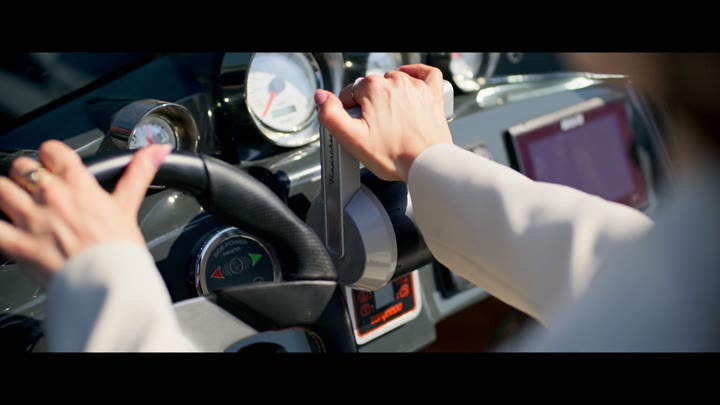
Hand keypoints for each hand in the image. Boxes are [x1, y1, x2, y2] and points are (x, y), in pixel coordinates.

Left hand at [0, 141, 171, 285]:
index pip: (52, 150)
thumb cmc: (120, 249)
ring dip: (4, 196)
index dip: (51, 157)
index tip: (54, 167)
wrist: (110, 281)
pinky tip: (5, 228)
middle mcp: (51, 195)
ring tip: (13, 207)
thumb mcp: (129, 206)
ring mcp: (32, 219)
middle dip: (24, 177)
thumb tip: (157, 150)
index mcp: (78, 184)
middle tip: (34, 192)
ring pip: (0, 189)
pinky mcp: (18, 244)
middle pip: (21, 167)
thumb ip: (139, 173)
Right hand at [314, 64, 452, 182]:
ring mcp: (415, 87)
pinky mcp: (432, 94)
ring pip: (394, 83)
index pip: (350, 93)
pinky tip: (410, 83)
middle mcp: (395, 82)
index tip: (358, 127)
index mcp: (373, 89)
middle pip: (371, 88)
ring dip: (389, 97)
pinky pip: (425, 74)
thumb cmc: (393, 155)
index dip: (350, 112)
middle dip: (369, 106)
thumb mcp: (352, 139)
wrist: (426, 164)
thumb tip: (321, 97)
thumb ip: (331, 115)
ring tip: (391, 120)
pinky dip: (417, 75)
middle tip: (374, 129)